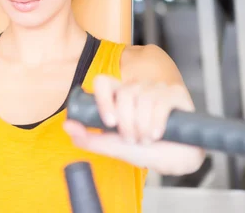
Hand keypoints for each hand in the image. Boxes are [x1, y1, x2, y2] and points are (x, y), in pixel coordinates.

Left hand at [64, 75, 204, 175]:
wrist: (177, 161)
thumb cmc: (146, 150)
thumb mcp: (114, 147)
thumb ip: (89, 138)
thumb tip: (67, 126)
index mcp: (119, 96)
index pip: (103, 82)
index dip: (103, 99)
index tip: (109, 123)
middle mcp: (137, 88)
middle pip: (124, 93)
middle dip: (127, 123)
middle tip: (132, 140)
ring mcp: (156, 88)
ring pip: (143, 98)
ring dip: (143, 125)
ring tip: (146, 139)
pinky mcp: (176, 94)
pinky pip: (161, 102)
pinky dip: (156, 122)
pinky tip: (156, 134)